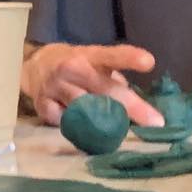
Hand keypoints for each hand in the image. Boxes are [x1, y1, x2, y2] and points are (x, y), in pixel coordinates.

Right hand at [22, 43, 162, 126]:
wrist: (35, 66)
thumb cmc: (77, 67)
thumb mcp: (96, 63)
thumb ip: (115, 81)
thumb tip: (138, 107)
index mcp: (91, 56)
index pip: (111, 56)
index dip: (129, 58)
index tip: (149, 63)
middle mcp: (72, 68)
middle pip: (105, 90)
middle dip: (133, 107)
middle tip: (156, 122)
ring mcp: (55, 87)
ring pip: (86, 110)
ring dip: (105, 124)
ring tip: (120, 135)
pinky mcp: (42, 105)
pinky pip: (64, 123)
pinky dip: (75, 128)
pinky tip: (79, 127)